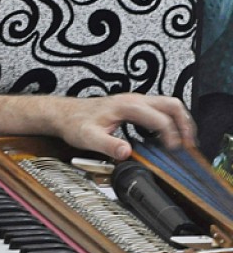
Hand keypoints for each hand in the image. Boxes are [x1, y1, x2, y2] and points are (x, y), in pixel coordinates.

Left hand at [47, 93, 196, 159]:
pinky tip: (168, 134)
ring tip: (184, 140)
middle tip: (189, 144)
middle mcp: (133, 100)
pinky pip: (160, 108)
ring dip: (180, 120)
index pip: (160, 119)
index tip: (174, 151)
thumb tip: (127, 152)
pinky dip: (170, 119)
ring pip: (168, 104)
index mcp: (126, 106)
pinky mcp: (133, 105)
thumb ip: (108, 145)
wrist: (64, 114)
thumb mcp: (88, 138)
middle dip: (185, 124)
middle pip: (171, 105)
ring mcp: (134, 101)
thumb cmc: (75, 123)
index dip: (171, 136)